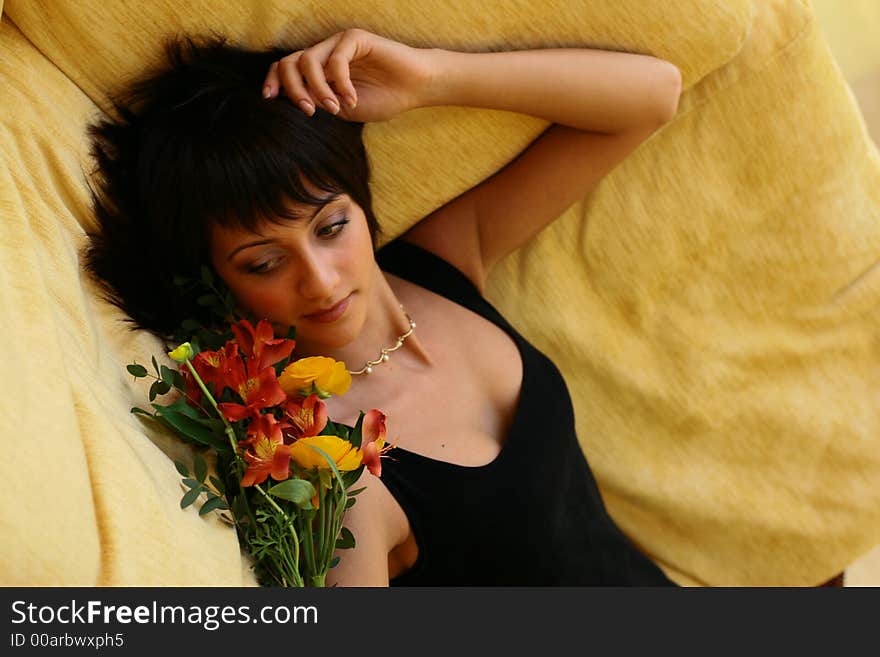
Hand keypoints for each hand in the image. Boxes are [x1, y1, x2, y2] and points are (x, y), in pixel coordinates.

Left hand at [263, 28, 433, 121]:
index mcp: (318, 70)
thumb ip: (318, 103)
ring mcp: (338, 44)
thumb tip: (292, 102)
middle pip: (290, 63)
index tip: (270, 100)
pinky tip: (352, 99)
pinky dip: (341, 83)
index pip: (285, 69)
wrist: (414, 90)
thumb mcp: (343, 109)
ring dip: (318, 89)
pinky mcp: (355, 39)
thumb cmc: (383, 100)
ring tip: (334, 107)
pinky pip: (335, 59)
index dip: (274, 81)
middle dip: (293, 88)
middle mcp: (324, 53)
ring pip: (308, 60)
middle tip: (308, 111)